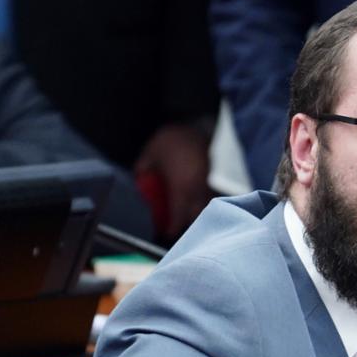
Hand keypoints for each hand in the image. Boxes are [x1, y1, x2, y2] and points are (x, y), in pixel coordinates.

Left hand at [135, 123, 212, 238]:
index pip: (178, 217)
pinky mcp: (215, 178)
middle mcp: (197, 191)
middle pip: (195, 217)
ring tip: (188, 215)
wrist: (196, 123)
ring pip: (205, 208)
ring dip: (197, 214)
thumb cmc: (171, 140)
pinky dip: (204, 202)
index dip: (171, 228)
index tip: (166, 232)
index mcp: (181, 189)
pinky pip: (211, 196)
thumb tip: (140, 181)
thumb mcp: (149, 154)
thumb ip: (143, 170)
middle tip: (177, 226)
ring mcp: (209, 185)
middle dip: (187, 224)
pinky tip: (198, 201)